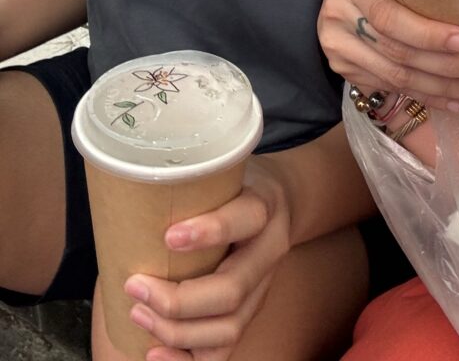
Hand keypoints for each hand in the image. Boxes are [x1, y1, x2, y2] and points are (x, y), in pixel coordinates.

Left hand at [124, 159, 291, 360]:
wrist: (277, 205)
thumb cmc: (235, 188)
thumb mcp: (223, 172)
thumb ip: (190, 184)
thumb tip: (125, 196)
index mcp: (265, 207)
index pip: (246, 219)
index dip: (211, 231)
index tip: (169, 236)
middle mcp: (268, 253)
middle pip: (232, 290)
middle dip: (178, 299)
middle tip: (135, 286)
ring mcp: (262, 290)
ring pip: (229, 327)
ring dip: (176, 330)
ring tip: (138, 314)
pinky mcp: (249, 315)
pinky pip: (223, 352)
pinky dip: (186, 359)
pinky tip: (154, 353)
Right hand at [318, 0, 458, 109]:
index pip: (389, 17)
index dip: (427, 34)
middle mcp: (339, 18)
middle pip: (397, 52)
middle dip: (446, 65)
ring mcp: (339, 49)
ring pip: (396, 77)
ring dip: (441, 88)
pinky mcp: (346, 72)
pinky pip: (391, 89)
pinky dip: (426, 97)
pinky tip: (453, 101)